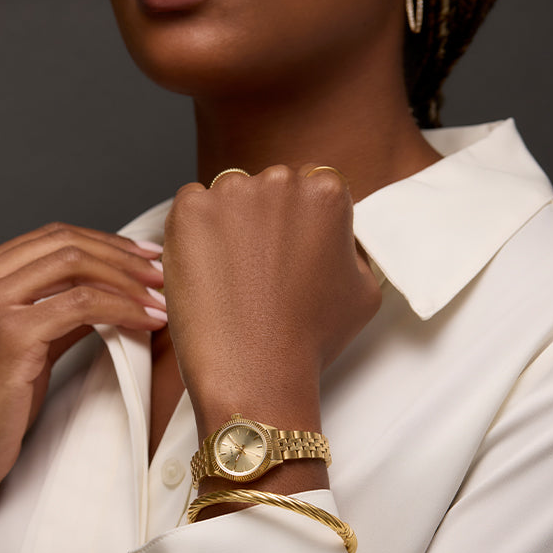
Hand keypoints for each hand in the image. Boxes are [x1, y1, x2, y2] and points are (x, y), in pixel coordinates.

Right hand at [0, 223, 166, 500]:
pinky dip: (123, 309)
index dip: (104, 242)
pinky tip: (147, 321)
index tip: (143, 256)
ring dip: (128, 281)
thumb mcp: (25, 342)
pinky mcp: (8, 333)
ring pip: (76, 267)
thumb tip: (110, 289)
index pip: (51, 237)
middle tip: (161, 273)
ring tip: (161, 299)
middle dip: (122, 256)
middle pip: (66, 244)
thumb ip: (58, 308)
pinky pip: (83, 305)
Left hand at [162, 165, 380, 433]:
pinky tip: (207, 270)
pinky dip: (193, 232)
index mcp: (327, 191)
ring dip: (228, 222)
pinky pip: (190, 206)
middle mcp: (281, 180)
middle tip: (259, 270)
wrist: (256, 372)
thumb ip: (352, 247)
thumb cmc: (309, 339)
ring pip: (228, 195)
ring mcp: (231, 192)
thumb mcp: (363, 291)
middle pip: (268, 187)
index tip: (286, 253)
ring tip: (232, 276)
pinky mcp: (189, 210)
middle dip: (262, 219)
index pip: (309, 186)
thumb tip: (339, 236)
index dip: (296, 224)